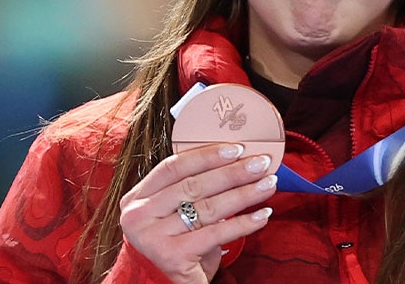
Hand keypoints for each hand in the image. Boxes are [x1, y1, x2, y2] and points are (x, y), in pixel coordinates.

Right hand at [119, 143, 277, 282]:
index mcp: (137, 197)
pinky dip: (243, 223)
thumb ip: (188, 188)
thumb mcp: (170, 212)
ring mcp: (153, 237)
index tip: (236, 148)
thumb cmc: (172, 242)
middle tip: (260, 164)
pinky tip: (262, 215)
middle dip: (232, 173)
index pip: (173, 167)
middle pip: (193, 186)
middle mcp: (138, 216)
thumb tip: (234, 160)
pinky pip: (216, 233)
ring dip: (243, 195)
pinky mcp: (172, 256)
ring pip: (207, 208)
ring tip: (267, 185)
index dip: (206, 155)